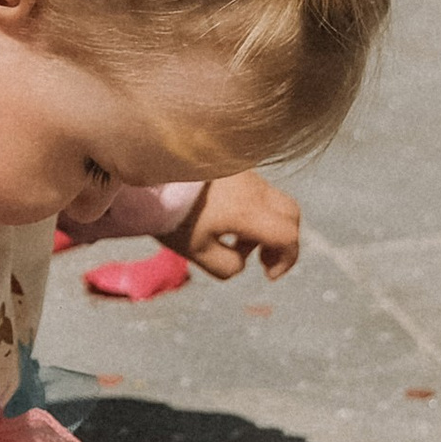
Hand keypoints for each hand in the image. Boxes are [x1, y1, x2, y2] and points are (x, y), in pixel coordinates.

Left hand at [171, 172, 302, 281]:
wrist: (149, 174)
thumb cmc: (172, 216)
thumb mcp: (197, 252)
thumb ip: (227, 266)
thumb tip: (241, 264)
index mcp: (248, 212)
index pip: (289, 236)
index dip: (286, 260)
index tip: (267, 275)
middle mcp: (254, 189)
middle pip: (291, 215)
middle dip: (283, 242)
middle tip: (261, 260)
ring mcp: (247, 175)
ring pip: (274, 203)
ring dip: (264, 227)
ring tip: (231, 240)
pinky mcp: (235, 167)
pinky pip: (257, 191)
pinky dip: (253, 211)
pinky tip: (224, 220)